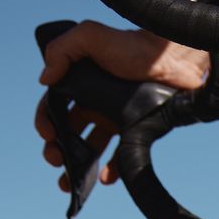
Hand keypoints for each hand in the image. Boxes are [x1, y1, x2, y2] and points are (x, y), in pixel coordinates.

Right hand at [34, 21, 210, 191]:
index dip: (45, 121)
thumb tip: (45, 79)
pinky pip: (119, 156)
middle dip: (57, 149)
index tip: (48, 135)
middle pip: (68, 131)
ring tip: (71, 182)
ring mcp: (114, 116)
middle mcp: (95, 101)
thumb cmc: (133, 45)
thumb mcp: (90, 36)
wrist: (174, 58)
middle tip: (55, 160)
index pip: (53, 106)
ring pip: (90, 146)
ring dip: (77, 165)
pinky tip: (104, 178)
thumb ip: (62, 48)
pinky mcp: (134, 129)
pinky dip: (110, 169)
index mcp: (80, 82)